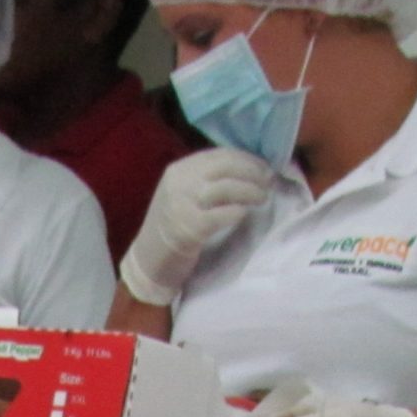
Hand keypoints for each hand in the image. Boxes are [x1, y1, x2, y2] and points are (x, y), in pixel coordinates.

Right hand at [120, 150, 274, 308]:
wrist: (148, 261)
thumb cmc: (172, 227)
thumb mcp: (183, 194)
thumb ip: (205, 179)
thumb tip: (247, 169)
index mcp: (178, 171)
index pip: (219, 155)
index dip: (247, 159)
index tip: (264, 168)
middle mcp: (178, 184)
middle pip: (225, 167)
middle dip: (252, 172)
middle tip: (268, 182)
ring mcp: (182, 206)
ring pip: (226, 188)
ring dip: (250, 192)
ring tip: (262, 198)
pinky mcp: (189, 229)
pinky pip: (222, 215)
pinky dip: (237, 212)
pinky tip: (243, 215)